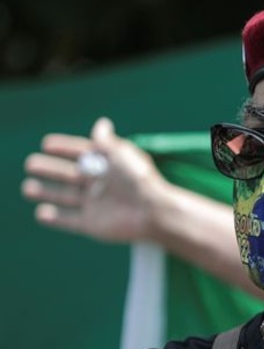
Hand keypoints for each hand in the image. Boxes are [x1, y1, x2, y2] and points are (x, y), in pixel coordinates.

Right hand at [21, 117, 167, 242]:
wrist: (151, 212)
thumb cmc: (138, 179)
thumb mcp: (120, 153)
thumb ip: (106, 140)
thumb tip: (102, 123)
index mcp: (108, 166)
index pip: (82, 154)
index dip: (65, 148)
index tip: (46, 143)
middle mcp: (100, 185)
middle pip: (70, 175)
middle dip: (50, 169)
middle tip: (30, 163)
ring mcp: (96, 205)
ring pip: (66, 197)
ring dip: (47, 192)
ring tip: (28, 187)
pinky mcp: (92, 225)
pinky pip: (70, 221)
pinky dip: (55, 218)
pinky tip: (41, 213)